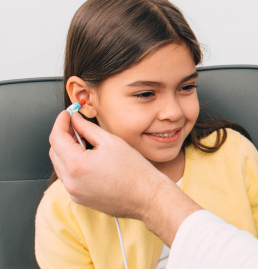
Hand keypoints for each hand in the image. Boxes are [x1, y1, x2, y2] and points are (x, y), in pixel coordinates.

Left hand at [49, 111, 200, 245]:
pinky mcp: (80, 199)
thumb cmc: (135, 172)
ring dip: (66, 151)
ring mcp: (74, 192)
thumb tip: (76, 120)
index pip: (56, 138)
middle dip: (62, 136)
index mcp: (76, 165)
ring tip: (82, 140)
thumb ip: (88, 128)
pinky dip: (73, 166)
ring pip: (60, 166)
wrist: (147, 196)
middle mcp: (70, 181)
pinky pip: (69, 179)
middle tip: (74, 124)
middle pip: (54, 152)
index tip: (66, 114)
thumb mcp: (111, 142)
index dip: (60, 122)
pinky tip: (87, 158)